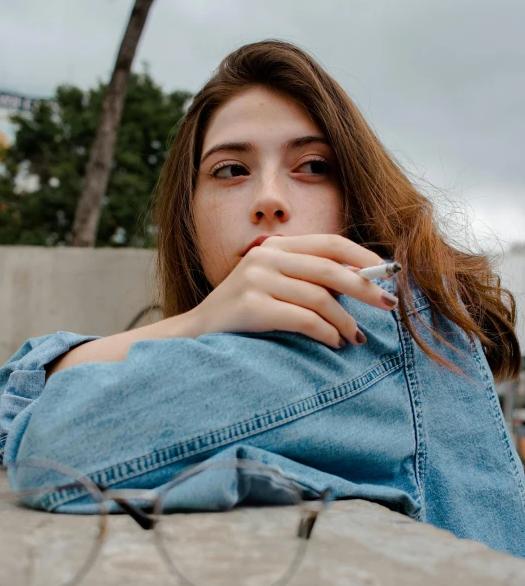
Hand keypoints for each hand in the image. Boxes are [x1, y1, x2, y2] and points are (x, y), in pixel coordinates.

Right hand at [188, 234, 397, 348]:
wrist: (197, 332)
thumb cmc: (243, 312)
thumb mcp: (274, 284)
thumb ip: (307, 277)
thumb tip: (360, 279)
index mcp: (275, 247)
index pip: (329, 242)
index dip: (362, 255)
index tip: (388, 272)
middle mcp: (266, 257)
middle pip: (329, 268)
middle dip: (364, 287)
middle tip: (388, 304)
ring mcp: (256, 280)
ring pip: (319, 297)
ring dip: (345, 320)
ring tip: (356, 337)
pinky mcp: (251, 307)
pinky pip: (304, 319)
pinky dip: (326, 332)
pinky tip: (334, 343)